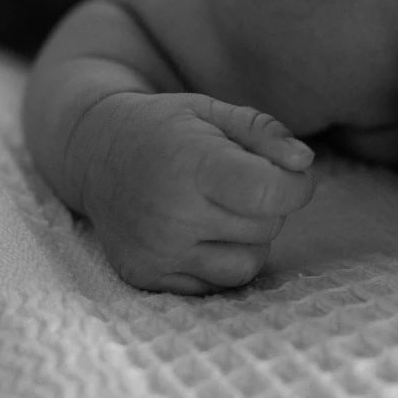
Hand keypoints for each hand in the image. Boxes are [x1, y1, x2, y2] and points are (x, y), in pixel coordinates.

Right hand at [82, 92, 315, 293]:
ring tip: (220, 209)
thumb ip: (263, 131)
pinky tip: (199, 232)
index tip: (287, 173)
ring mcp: (157, 252)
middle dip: (267, 205)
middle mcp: (172, 215)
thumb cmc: (164, 128)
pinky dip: (220, 261)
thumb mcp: (212, 111)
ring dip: (248, 238)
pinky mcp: (147, 276)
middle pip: (265, 227)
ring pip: (247, 264)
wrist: (94, 154)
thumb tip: (304, 164)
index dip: (295, 185)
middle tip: (236, 183)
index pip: (271, 194)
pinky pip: (216, 286)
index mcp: (190, 165)